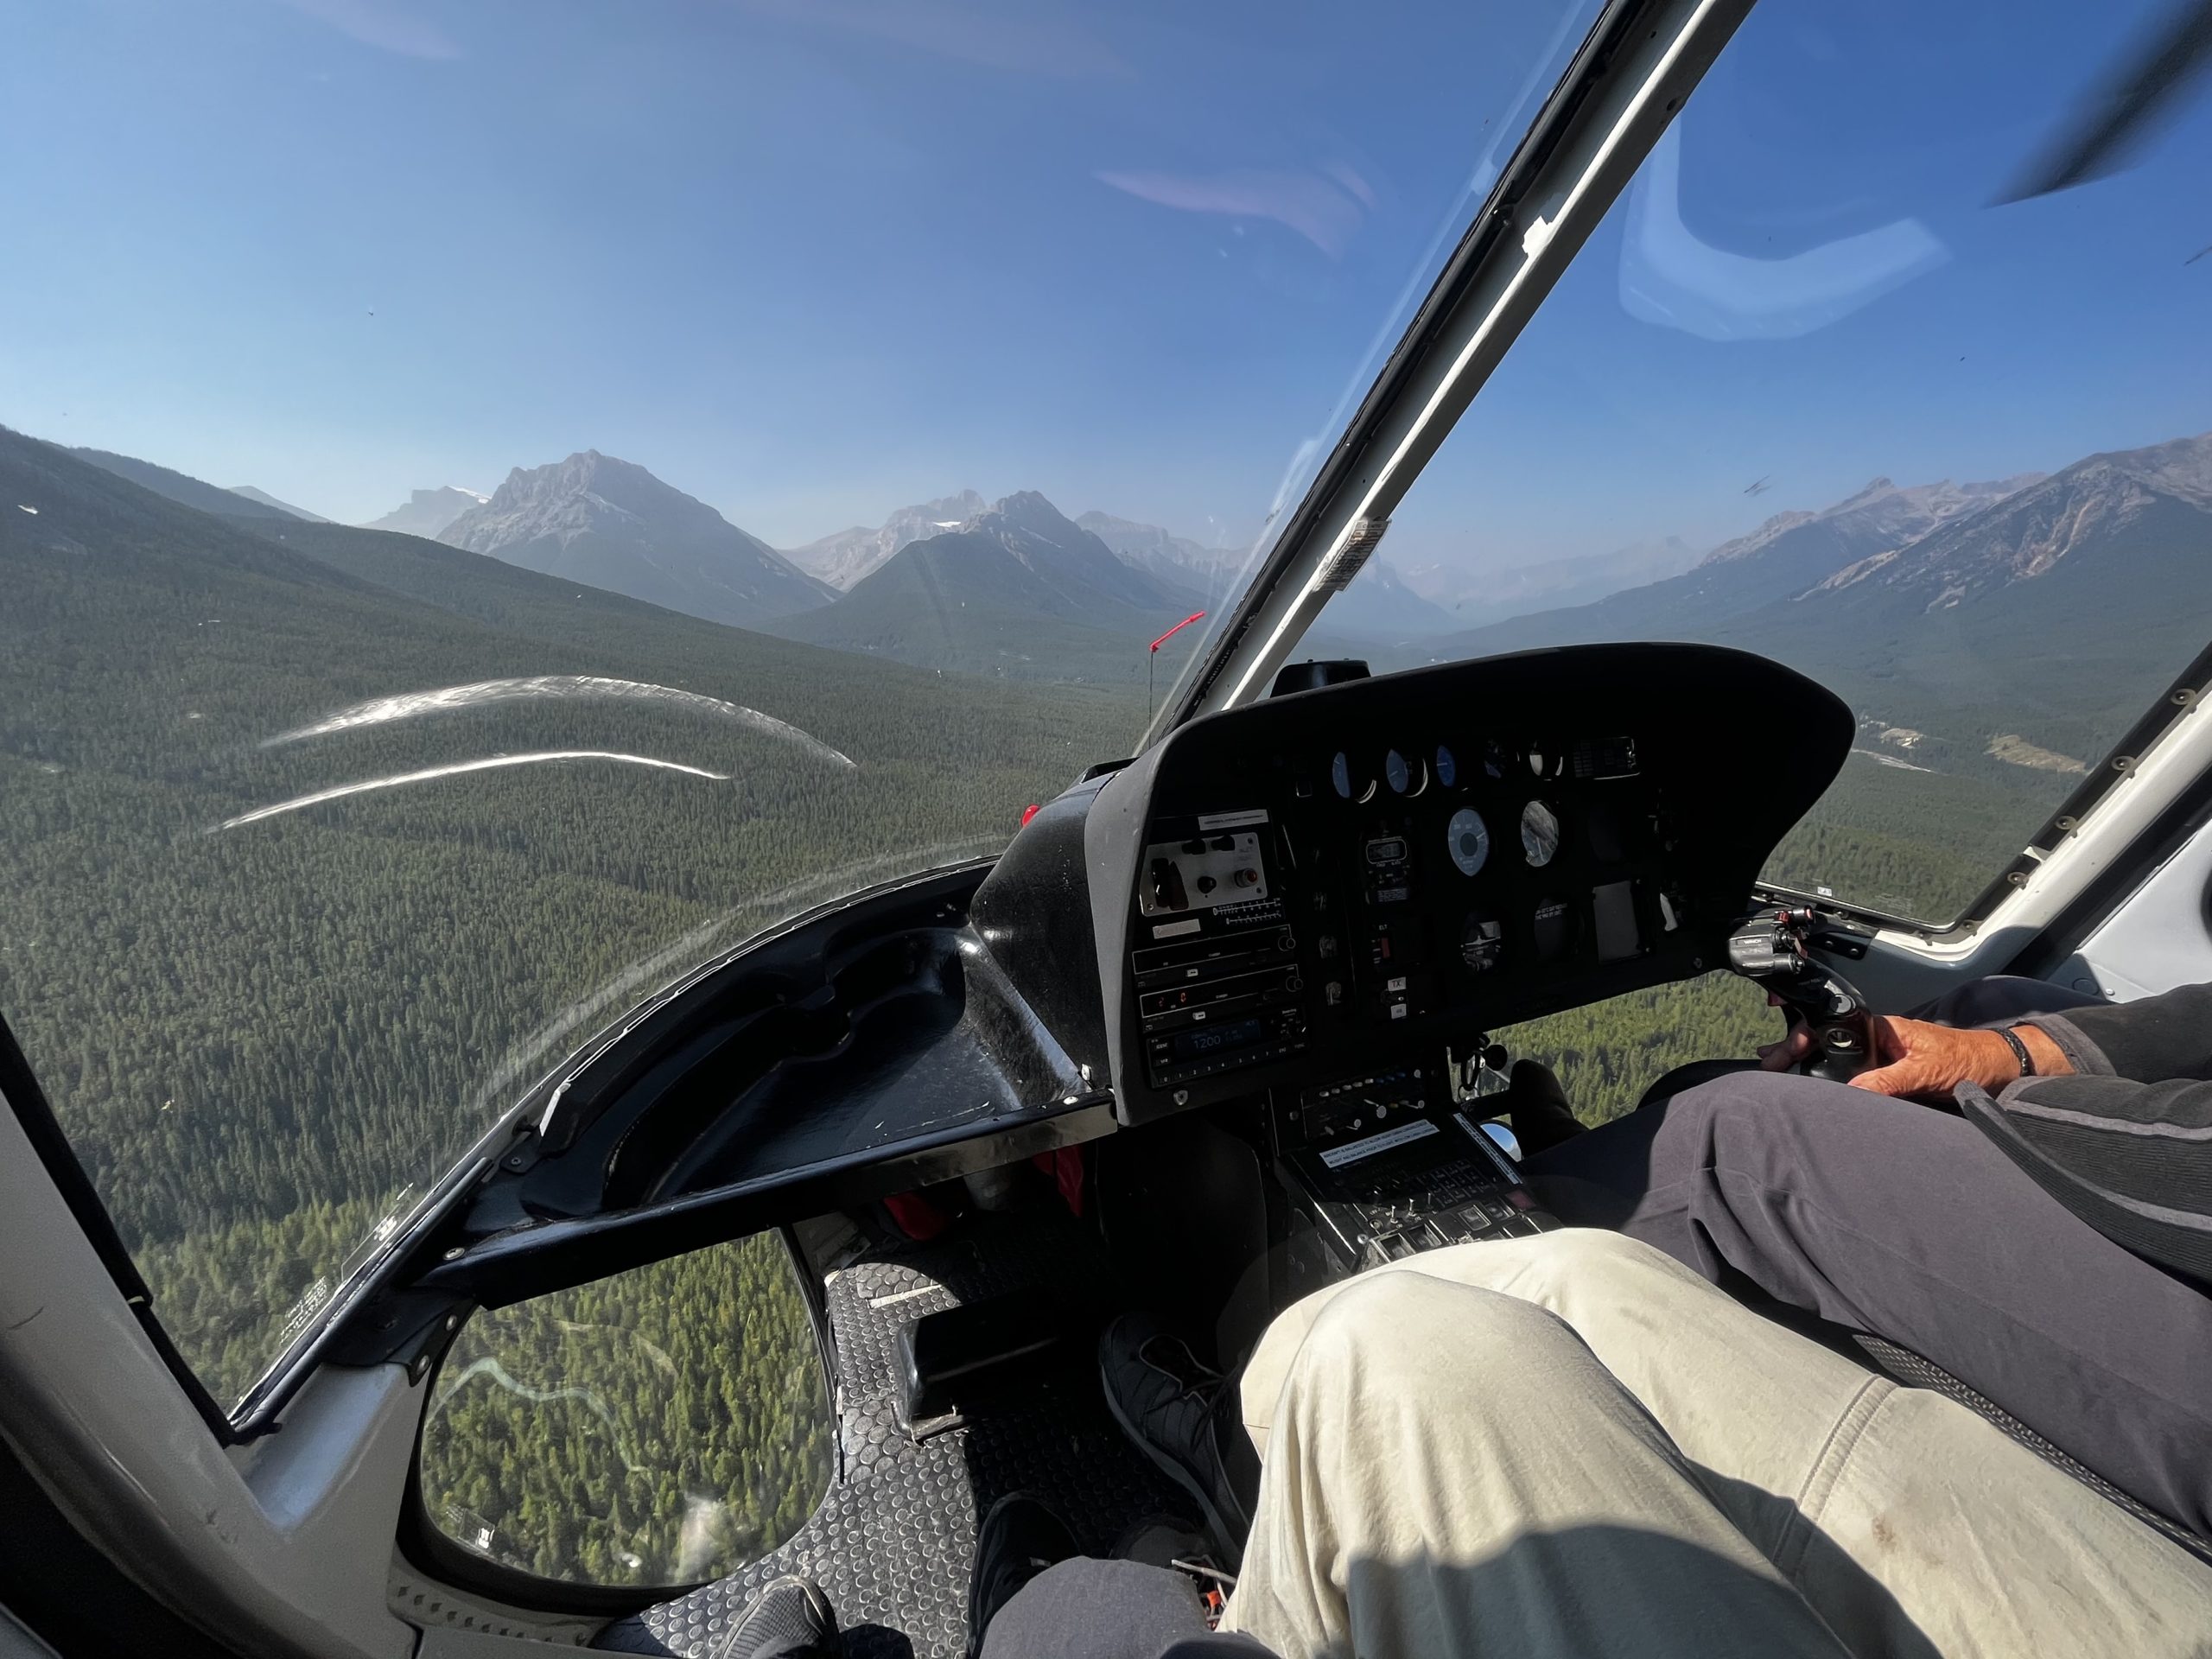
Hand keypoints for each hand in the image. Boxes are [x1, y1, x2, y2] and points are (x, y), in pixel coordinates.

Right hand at [1760, 1012, 2069, 1098]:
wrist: (2002, 1071)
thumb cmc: (1970, 1061)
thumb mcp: (1926, 1071)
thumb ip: (1888, 1081)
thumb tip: (1853, 1091)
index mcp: (1882, 1029)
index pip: (1831, 1027)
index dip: (1801, 1038)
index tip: (1778, 1053)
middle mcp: (1878, 1042)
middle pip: (1827, 1043)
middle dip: (1794, 1051)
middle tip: (1766, 1066)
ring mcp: (1882, 1060)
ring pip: (1838, 1061)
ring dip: (1809, 1068)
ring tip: (1778, 1075)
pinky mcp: (1891, 1079)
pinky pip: (1854, 1080)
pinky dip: (1830, 1084)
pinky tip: (1813, 1092)